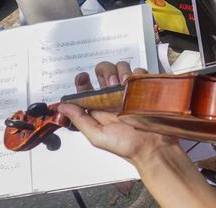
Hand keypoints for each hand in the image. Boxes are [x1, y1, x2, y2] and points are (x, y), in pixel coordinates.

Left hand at [58, 62, 179, 164]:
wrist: (153, 148)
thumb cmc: (127, 146)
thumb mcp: (97, 136)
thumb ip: (79, 120)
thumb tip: (62, 106)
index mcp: (99, 108)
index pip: (86, 87)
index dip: (82, 81)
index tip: (82, 78)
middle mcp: (113, 98)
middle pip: (104, 71)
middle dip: (105, 72)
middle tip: (109, 84)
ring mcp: (129, 92)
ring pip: (121, 67)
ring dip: (121, 72)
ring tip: (123, 85)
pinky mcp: (144, 89)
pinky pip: (139, 73)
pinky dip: (137, 75)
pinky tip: (135, 87)